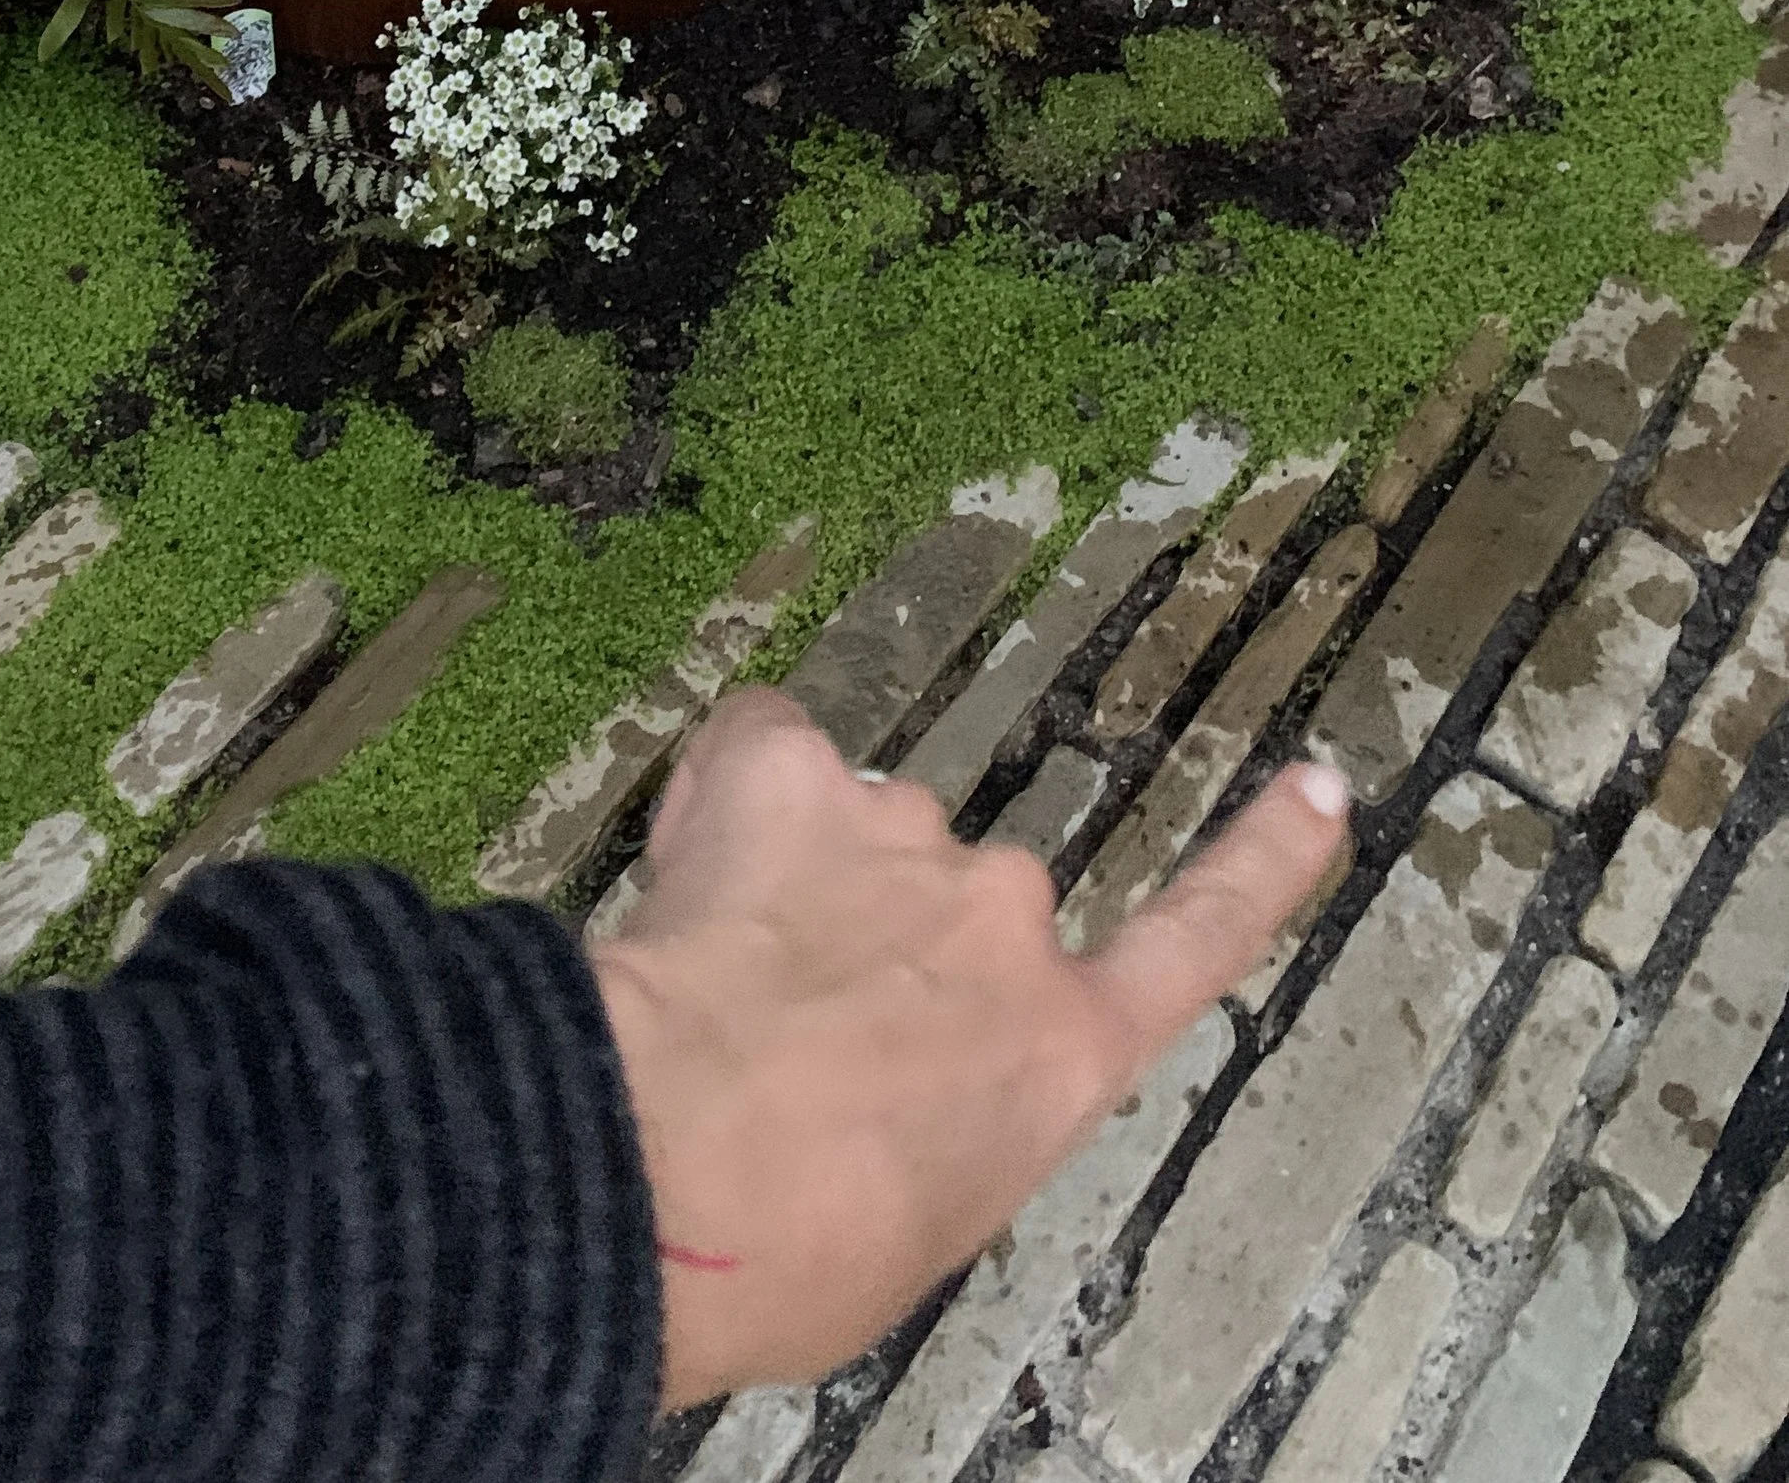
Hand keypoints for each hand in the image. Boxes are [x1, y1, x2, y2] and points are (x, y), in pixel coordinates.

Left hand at [590, 687, 1348, 1409]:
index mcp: (1064, 1052)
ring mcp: (908, 834)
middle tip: (788, 1044)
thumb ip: (940, 1122)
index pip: (1195, 937)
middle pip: (958, 908)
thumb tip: (887, 1104)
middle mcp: (1009, 922)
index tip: (1316, 790)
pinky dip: (726, 796)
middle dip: (882, 953)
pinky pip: (764, 750)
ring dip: (794, 892)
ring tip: (719, 993)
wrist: (683, 1166)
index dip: (1262, 860)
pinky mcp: (794, 776)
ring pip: (852, 836)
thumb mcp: (921, 1224)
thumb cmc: (796, 1251)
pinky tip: (683, 885)